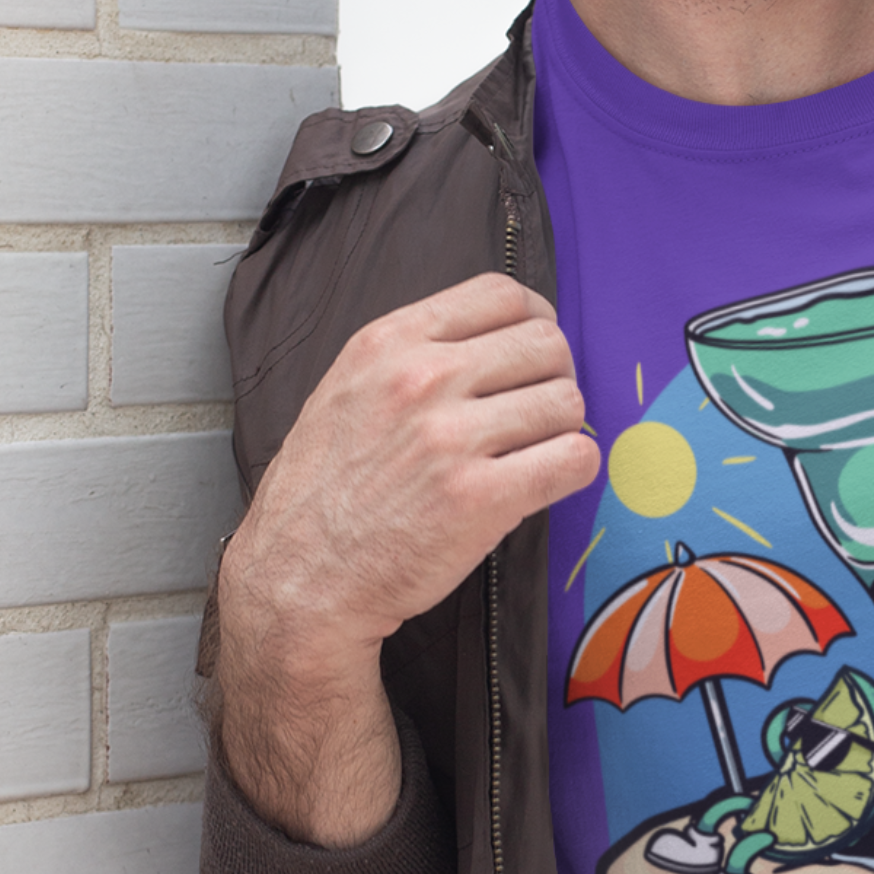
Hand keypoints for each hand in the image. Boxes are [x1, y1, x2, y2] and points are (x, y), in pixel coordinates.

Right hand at [215, 274, 599, 844]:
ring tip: (531, 454)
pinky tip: (546, 482)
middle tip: (535, 414)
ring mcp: (451, 438)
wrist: (298, 580)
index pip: (501, 293)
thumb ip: (415, 354)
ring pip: (567, 401)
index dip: (534, 321)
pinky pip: (575, 459)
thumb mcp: (348, 389)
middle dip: (553, 377)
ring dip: (562, 429)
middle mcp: (421, 379)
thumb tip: (501, 339)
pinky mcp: (481, 498)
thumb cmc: (324, 490)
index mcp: (389, 342)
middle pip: (546, 344)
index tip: (530, 355)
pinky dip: (575, 470)